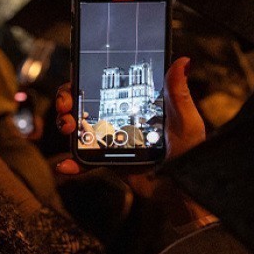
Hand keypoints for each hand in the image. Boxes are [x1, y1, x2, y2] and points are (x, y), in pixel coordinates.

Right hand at [55, 57, 213, 225]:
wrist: (181, 191)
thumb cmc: (189, 154)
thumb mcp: (186, 122)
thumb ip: (179, 94)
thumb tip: (183, 61)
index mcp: (134, 103)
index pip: (104, 83)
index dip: (84, 78)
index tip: (76, 78)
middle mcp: (118, 117)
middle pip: (82, 101)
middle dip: (67, 98)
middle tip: (67, 106)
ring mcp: (109, 139)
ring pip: (77, 126)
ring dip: (64, 124)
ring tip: (68, 129)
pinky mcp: (105, 160)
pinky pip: (83, 160)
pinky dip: (72, 162)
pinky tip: (66, 165)